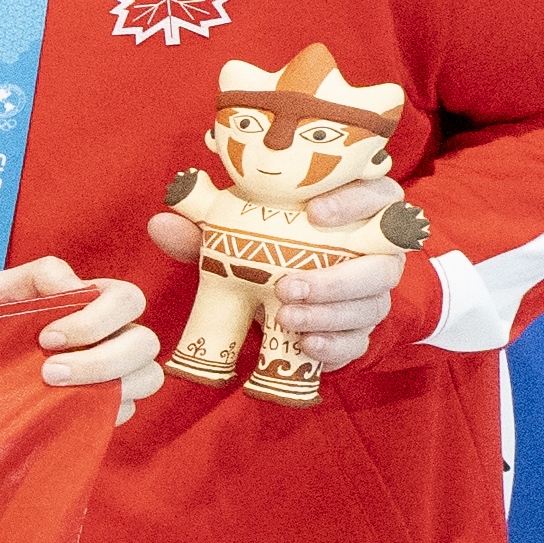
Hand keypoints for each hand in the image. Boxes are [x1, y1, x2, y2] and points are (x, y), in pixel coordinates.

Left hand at [0, 254, 166, 401]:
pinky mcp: (103, 405)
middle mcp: (111, 335)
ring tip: (58, 391)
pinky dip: (105, 410)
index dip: (97, 319)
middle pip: (145, 343)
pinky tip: (66, 409)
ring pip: (148, 377)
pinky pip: (127, 409)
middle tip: (50, 372)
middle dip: (102, 359)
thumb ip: (35, 275)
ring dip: (110, 384)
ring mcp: (111, 372)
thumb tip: (74, 286)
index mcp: (91, 300)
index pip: (127, 300)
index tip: (47, 337)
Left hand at [138, 182, 410, 378]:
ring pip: (370, 306)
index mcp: (360, 211)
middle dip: (338, 279)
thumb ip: (204, 226)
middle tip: (288, 286)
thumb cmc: (270, 243)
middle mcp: (378, 252)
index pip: (379, 195)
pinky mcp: (361, 330)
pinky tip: (307, 347)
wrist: (282, 291)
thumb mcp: (238, 231)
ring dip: (328, 315)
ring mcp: (374, 294)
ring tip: (285, 319)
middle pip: (382, 264)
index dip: (356, 201)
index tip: (315, 212)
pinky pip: (358, 341)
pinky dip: (334, 347)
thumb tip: (161, 222)